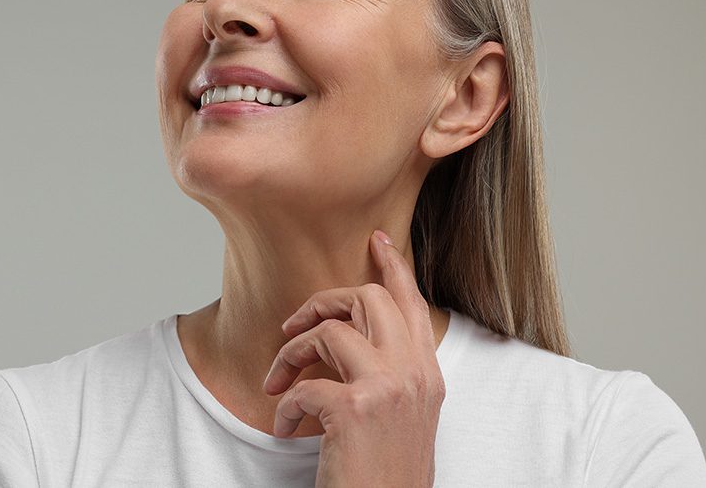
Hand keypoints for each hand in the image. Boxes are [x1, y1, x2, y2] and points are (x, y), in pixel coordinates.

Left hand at [262, 230, 445, 487]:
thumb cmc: (388, 474)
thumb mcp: (404, 417)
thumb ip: (390, 375)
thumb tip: (347, 341)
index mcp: (428, 375)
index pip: (413, 304)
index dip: (394, 267)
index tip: (376, 241)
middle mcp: (414, 375)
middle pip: (368, 299)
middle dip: (321, 303)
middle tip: (292, 327)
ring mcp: (387, 389)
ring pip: (329, 332)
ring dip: (291, 354)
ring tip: (277, 384)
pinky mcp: (354, 411)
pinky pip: (302, 386)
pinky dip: (284, 407)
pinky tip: (286, 429)